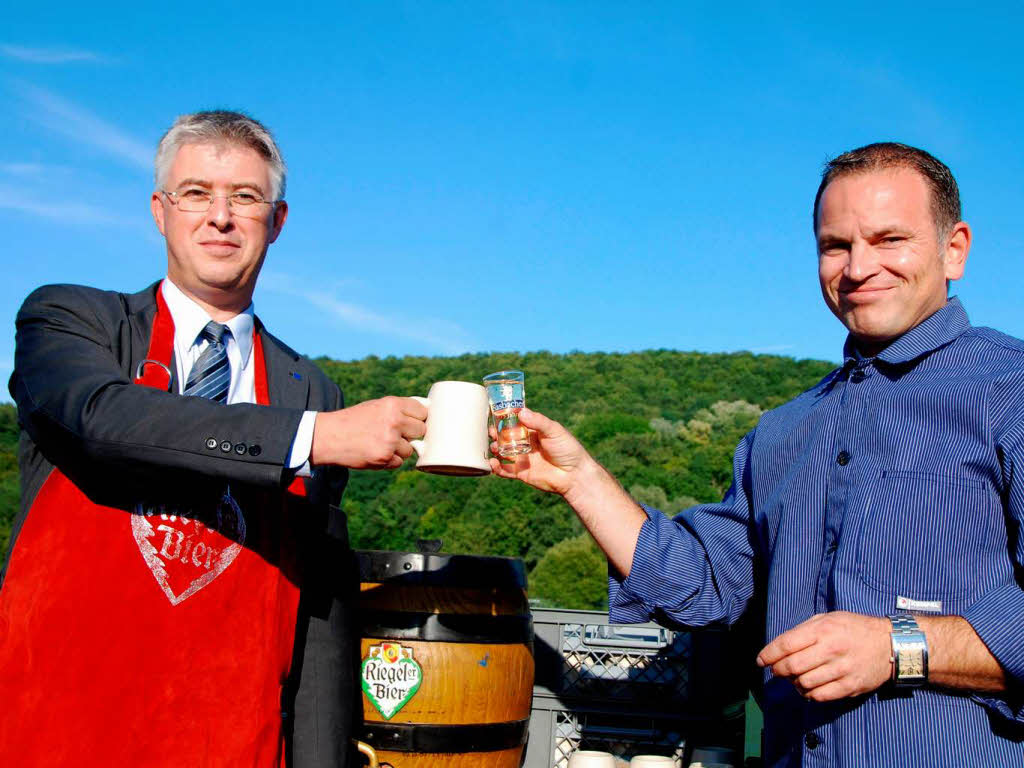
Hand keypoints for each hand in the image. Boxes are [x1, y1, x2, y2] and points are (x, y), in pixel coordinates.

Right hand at [311, 396, 426, 468]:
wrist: (329, 437)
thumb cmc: (354, 420)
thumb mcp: (377, 406)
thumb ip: (400, 409)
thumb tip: (427, 412)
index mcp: (393, 404)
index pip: (423, 412)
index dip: (417, 418)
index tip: (409, 421)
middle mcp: (394, 421)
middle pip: (421, 431)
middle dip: (410, 434)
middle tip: (393, 433)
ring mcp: (390, 441)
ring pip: (411, 449)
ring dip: (399, 450)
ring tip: (379, 443)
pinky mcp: (384, 458)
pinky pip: (399, 462)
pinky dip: (390, 460)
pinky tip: (375, 452)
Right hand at [488, 408, 594, 496]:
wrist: (574, 475)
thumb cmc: (567, 449)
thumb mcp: (554, 431)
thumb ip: (538, 422)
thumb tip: (521, 412)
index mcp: (533, 431)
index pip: (515, 422)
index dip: (505, 418)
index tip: (495, 414)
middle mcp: (525, 443)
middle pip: (505, 437)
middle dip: (496, 434)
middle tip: (492, 431)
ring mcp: (522, 458)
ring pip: (503, 452)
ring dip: (496, 449)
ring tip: (495, 447)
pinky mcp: (521, 473)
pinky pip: (505, 470)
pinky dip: (496, 467)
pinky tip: (493, 463)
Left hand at [756, 611, 891, 701]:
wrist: (889, 644)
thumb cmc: (853, 628)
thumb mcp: (828, 619)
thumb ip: (804, 631)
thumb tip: (780, 647)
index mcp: (823, 630)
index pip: (786, 644)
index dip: (769, 654)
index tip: (760, 660)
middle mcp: (831, 650)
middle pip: (792, 666)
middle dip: (778, 670)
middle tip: (776, 670)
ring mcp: (841, 670)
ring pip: (804, 683)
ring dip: (793, 683)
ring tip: (794, 678)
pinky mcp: (850, 686)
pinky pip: (820, 696)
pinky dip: (808, 694)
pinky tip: (808, 688)